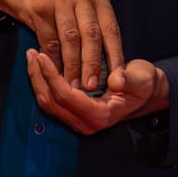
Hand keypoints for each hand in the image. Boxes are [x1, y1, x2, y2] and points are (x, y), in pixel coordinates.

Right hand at [0, 0, 125, 93]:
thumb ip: (93, 21)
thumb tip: (106, 58)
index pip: (110, 28)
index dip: (115, 55)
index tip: (117, 77)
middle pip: (91, 34)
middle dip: (93, 64)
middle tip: (93, 85)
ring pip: (71, 39)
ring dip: (73, 65)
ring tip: (73, 84)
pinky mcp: (39, 8)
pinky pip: (50, 39)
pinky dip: (53, 59)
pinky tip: (56, 71)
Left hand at [26, 50, 166, 135]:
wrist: (146, 92)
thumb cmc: (143, 83)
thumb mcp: (142, 78)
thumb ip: (129, 80)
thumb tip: (116, 80)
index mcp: (100, 115)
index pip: (65, 96)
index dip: (51, 75)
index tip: (42, 55)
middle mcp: (86, 123)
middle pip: (51, 102)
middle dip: (38, 77)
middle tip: (31, 53)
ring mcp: (79, 121)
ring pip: (48, 103)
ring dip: (37, 80)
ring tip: (32, 57)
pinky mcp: (74, 114)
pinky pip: (52, 101)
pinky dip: (44, 83)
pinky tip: (41, 66)